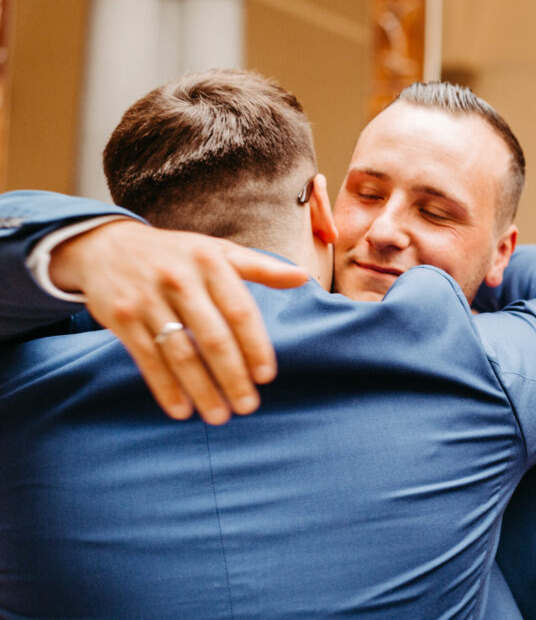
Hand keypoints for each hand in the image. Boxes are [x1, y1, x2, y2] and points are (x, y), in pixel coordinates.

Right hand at [50, 219, 307, 423]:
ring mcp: (147, 299)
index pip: (240, 311)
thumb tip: (302, 277)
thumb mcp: (218, 251)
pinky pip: (148, 359)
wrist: (106, 245)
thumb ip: (261, 267)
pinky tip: (182, 411)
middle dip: (233, 376)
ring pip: (181, 353)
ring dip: (202, 390)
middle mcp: (180, 279)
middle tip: (248, 406)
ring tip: (219, 416)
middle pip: (213, 337)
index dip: (255, 346)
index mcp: (211, 262)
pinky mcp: (120, 318)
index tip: (266, 377)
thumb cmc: (177, 254)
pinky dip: (165, 389)